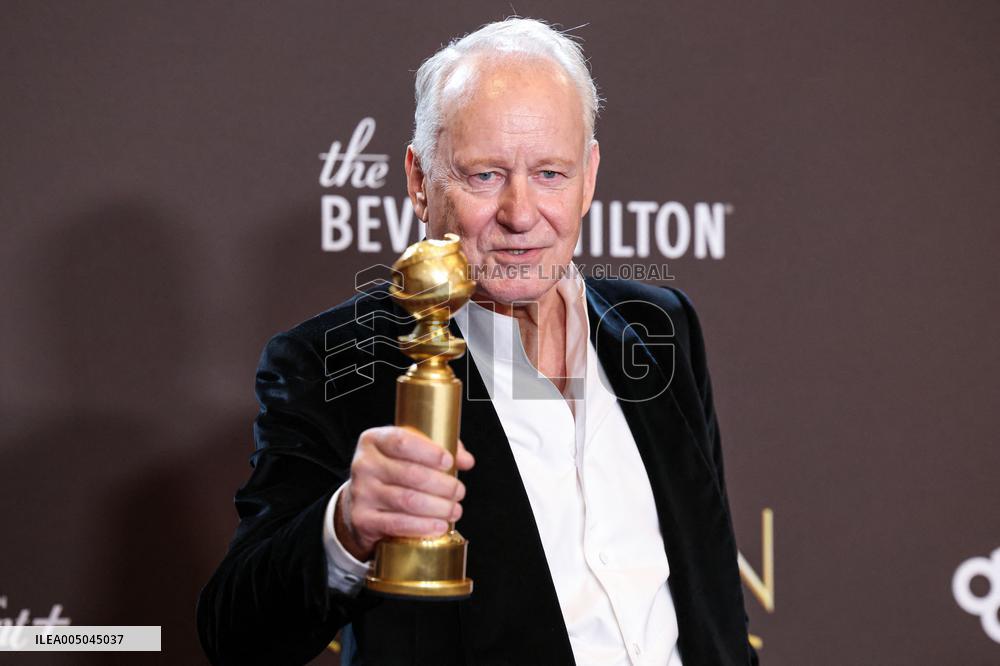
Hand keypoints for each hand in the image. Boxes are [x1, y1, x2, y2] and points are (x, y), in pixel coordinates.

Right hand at [334, 425, 474, 561]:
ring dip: (438, 507)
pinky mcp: (363, 520)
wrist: (360, 503)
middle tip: (459, 491)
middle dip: (443, 485)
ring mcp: (361, 493)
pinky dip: (423, 526)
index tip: (449, 461)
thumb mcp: (410, 453)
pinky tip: (439, 525)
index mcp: (374, 440)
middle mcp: (364, 464)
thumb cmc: (393, 473)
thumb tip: (466, 460)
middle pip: (410, 474)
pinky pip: (397, 524)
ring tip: (454, 510)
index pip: (402, 441)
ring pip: (407, 500)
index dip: (430, 452)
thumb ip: (439, 450)